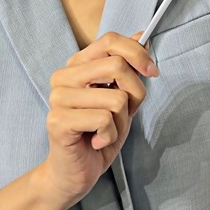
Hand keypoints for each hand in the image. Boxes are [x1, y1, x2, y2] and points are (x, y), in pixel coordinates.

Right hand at [40, 31, 157, 206]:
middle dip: (134, 93)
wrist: (75, 174)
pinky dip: (110, 135)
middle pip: (116, 65)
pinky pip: (104, 120)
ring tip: (106, 132)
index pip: (110, 40)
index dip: (137, 53)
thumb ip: (129, 69)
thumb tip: (143, 36)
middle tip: (126, 114)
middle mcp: (63, 76)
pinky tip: (97, 142)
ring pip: (115, 98)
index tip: (151, 72)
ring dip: (121, 121)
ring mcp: (58, 98)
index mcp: (77, 65)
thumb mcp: (123, 98)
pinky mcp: (58, 121)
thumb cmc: (99, 134)